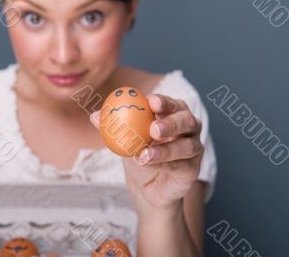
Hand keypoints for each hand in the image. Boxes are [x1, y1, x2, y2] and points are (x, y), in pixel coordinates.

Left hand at [90, 94, 203, 213]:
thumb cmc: (138, 156)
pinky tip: (149, 161)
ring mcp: (193, 146)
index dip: (163, 101)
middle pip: (186, 119)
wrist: (147, 188)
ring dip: (167, 148)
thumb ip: (112, 128)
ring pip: (187, 143)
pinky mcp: (194, 165)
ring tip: (145, 153)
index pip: (170, 104)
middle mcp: (186, 127)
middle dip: (171, 122)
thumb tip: (94, 116)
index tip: (151, 101)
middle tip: (154, 129)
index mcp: (170, 114)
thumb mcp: (124, 141)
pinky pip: (185, 162)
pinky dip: (167, 161)